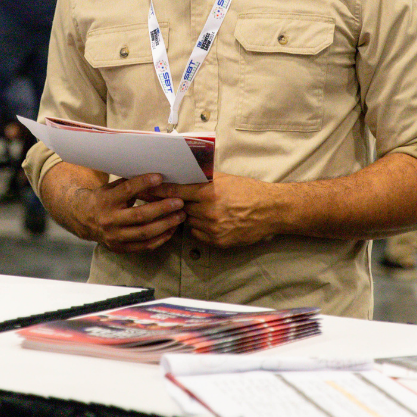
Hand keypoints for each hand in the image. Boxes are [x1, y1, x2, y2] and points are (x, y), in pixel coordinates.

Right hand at [63, 172, 184, 252]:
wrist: (84, 220)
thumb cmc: (103, 199)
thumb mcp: (111, 188)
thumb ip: (129, 184)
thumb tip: (155, 177)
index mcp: (106, 201)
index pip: (127, 191)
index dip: (144, 183)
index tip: (160, 177)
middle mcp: (109, 220)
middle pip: (139, 216)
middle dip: (162, 208)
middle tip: (179, 202)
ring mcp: (115, 237)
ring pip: (144, 233)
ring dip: (166, 225)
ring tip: (180, 216)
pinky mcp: (120, 248)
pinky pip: (144, 246)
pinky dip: (160, 239)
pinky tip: (171, 230)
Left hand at [145, 172, 280, 248]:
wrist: (271, 210)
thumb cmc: (249, 191)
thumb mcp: (225, 179)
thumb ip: (203, 179)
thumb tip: (182, 176)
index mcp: (209, 192)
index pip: (175, 191)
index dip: (158, 191)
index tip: (145, 190)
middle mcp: (208, 210)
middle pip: (179, 208)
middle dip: (174, 204)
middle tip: (166, 201)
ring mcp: (213, 228)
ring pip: (188, 222)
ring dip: (190, 216)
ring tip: (201, 209)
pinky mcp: (218, 241)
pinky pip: (198, 234)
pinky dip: (200, 228)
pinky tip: (210, 220)